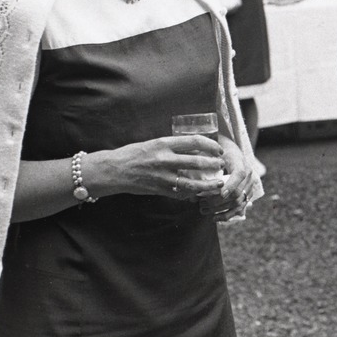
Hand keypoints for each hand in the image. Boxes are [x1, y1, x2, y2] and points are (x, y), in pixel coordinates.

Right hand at [97, 134, 224, 199]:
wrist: (114, 170)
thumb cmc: (134, 154)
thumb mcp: (154, 143)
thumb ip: (173, 147)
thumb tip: (196, 149)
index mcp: (164, 144)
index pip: (194, 142)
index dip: (210, 145)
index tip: (218, 149)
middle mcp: (164, 159)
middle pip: (196, 162)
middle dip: (213, 164)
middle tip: (222, 165)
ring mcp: (162, 176)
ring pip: (191, 182)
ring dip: (207, 184)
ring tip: (218, 184)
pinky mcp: (159, 189)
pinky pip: (180, 193)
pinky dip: (192, 194)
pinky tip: (200, 193)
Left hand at [198, 135, 256, 221]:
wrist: (231, 150)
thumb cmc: (220, 151)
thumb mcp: (215, 152)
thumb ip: (209, 163)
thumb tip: (196, 180)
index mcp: (242, 163)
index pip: (239, 175)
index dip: (230, 186)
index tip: (220, 194)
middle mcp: (249, 176)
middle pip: (237, 193)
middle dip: (218, 201)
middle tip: (201, 204)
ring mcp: (249, 187)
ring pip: (238, 204)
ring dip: (220, 210)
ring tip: (204, 210)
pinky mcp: (247, 195)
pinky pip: (239, 209)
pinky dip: (227, 215)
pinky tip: (214, 218)